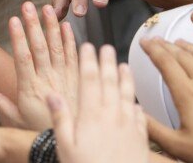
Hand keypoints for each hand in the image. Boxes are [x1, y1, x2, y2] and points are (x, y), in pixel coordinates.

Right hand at [0, 3, 77, 130]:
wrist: (69, 142)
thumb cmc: (42, 131)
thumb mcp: (15, 121)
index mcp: (30, 88)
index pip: (23, 58)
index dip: (18, 38)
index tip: (13, 21)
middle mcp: (48, 80)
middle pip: (40, 48)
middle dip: (33, 24)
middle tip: (28, 6)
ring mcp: (64, 78)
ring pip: (58, 48)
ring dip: (52, 26)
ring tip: (47, 9)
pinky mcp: (78, 80)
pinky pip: (74, 57)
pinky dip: (71, 40)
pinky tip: (67, 27)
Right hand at [47, 43, 148, 162]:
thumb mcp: (65, 146)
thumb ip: (60, 118)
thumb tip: (52, 95)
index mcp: (91, 114)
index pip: (89, 79)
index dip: (88, 60)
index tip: (88, 46)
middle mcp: (112, 115)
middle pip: (110, 81)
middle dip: (107, 61)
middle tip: (106, 47)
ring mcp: (128, 125)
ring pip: (127, 94)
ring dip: (125, 77)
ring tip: (124, 64)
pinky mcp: (140, 138)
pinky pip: (139, 114)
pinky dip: (136, 102)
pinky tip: (135, 99)